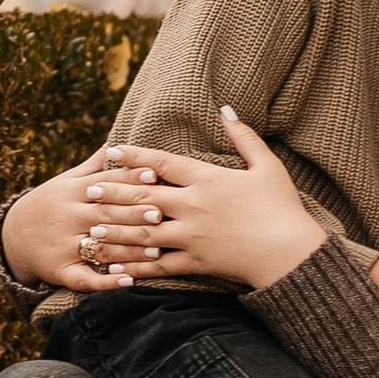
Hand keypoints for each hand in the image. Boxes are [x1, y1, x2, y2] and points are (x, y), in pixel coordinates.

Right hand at [0, 151, 162, 290]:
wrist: (13, 236)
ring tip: (156, 252)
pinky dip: (106, 282)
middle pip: (105, 215)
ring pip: (99, 247)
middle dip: (133, 214)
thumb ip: (93, 166)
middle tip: (161, 215)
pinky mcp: (61, 270)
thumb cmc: (50, 204)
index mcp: (72, 192)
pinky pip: (84, 278)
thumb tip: (117, 142)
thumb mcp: (65, 182)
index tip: (154, 176)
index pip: (105, 184)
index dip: (129, 179)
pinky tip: (128, 282)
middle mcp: (68, 217)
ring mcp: (63, 245)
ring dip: (128, 251)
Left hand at [77, 111, 326, 289]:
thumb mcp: (267, 166)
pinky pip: (159, 267)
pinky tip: (115, 268)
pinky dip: (135, 268)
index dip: (135, 157)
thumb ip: (244, 136)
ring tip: (90, 231)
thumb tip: (226, 108)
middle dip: (113, 195)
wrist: (291, 253)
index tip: (112, 152)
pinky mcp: (196, 263)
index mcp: (208, 180)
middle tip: (87, 192)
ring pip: (144, 234)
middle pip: (144, 198)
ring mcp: (192, 237)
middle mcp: (194, 207)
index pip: (163, 164)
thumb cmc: (282, 208)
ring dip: (115, 233)